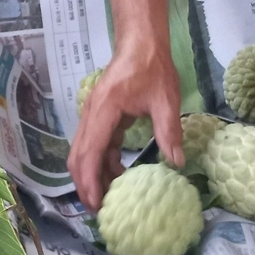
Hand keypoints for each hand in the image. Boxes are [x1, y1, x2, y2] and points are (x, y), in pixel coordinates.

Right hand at [67, 40, 184, 211]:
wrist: (141, 43)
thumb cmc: (152, 67)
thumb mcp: (166, 99)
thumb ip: (169, 131)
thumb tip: (176, 163)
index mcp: (104, 110)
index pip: (89, 152)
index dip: (90, 181)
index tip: (96, 204)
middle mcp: (92, 115)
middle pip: (78, 157)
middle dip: (85, 185)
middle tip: (100, 211)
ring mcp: (93, 116)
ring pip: (83, 153)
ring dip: (92, 176)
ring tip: (110, 199)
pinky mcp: (100, 117)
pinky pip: (95, 145)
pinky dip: (101, 164)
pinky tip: (118, 176)